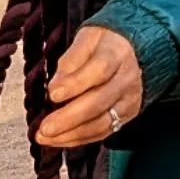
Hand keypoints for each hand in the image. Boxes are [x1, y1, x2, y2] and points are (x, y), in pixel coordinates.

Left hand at [35, 25, 142, 148]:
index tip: (52, 94)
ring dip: (72, 134)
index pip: (99, 70)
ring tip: (45, 137)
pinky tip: (59, 140)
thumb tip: (55, 87)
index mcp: (117, 54)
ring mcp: (129, 100)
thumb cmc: (103, 43)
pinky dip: (80, 139)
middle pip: (99, 102)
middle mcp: (127, 79)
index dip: (75, 84)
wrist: (134, 50)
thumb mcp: (87, 38)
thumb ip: (71, 60)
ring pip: (102, 123)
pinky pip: (104, 131)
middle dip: (69, 118)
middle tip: (44, 128)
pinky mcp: (128, 115)